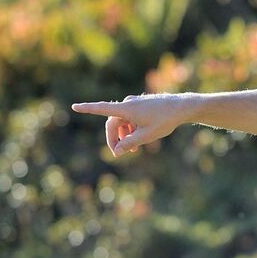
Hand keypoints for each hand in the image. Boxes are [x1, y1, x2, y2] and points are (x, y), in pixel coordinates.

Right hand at [71, 94, 185, 156]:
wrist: (182, 107)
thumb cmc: (164, 121)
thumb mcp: (146, 136)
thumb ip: (129, 144)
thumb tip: (117, 151)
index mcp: (126, 109)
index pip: (102, 109)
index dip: (87, 109)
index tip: (74, 106)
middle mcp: (128, 103)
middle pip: (112, 123)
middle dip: (114, 139)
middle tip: (119, 154)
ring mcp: (135, 103)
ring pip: (122, 121)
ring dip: (123, 135)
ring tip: (132, 150)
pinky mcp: (141, 105)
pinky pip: (130, 118)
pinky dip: (130, 129)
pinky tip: (137, 140)